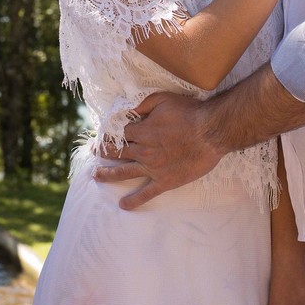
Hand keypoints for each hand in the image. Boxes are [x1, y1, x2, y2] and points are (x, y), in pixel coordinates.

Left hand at [93, 92, 225, 209]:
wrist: (211, 133)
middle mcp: (143, 151)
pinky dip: (134, 200)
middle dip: (103, 151)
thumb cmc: (189, 113)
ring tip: (96, 176)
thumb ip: (144, 103)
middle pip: (117, 151)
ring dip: (108, 174)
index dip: (110, 132)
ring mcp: (153, 167)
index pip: (119, 133)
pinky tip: (123, 205)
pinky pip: (146, 193)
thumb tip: (129, 109)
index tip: (103, 134)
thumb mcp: (164, 99)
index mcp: (142, 131)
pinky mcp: (165, 181)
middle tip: (93, 151)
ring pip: (124, 172)